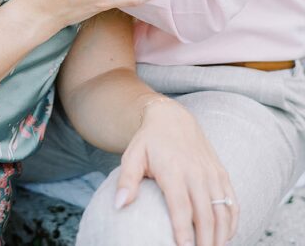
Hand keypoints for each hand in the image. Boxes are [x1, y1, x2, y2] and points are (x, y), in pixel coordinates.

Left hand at [116, 98, 236, 245]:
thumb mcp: (132, 156)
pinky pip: (233, 203)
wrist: (173, 118)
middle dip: (205, 240)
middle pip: (206, 215)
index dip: (184, 231)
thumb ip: (126, 181)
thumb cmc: (149, 141)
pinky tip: (225, 236)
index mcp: (174, 171)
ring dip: (221, 235)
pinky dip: (232, 222)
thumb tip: (118, 205)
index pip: (181, 207)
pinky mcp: (222, 174)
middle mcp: (197, 174)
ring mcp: (213, 174)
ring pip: (223, 212)